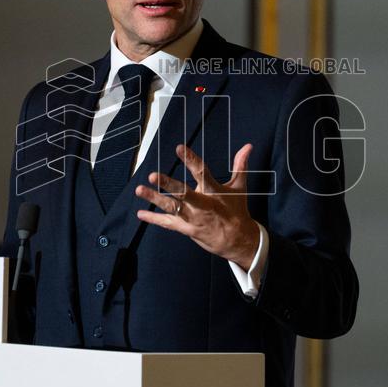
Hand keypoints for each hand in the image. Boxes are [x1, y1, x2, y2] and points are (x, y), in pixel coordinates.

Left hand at [135, 143, 258, 269]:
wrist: (238, 240)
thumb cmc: (237, 210)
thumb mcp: (239, 187)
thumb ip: (240, 165)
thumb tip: (248, 146)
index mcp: (214, 191)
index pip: (202, 173)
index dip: (191, 160)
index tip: (179, 148)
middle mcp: (202, 205)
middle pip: (183, 193)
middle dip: (168, 184)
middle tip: (153, 175)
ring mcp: (193, 218)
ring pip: (171, 207)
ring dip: (155, 199)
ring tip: (140, 189)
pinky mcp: (187, 229)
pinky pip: (168, 223)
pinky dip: (154, 219)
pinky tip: (140, 213)